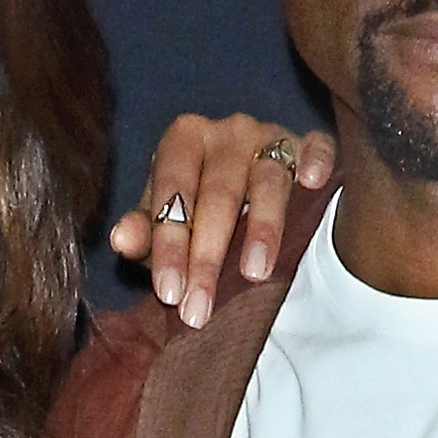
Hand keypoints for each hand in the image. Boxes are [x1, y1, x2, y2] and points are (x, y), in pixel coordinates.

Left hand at [108, 114, 334, 330]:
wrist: (248, 188)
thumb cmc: (199, 208)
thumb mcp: (167, 222)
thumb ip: (145, 232)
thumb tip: (122, 240)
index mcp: (184, 139)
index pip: (173, 191)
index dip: (170, 245)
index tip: (170, 293)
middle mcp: (227, 131)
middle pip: (219, 193)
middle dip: (208, 255)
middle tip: (201, 307)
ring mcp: (271, 134)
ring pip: (268, 180)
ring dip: (262, 228)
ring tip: (254, 274)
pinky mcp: (308, 144)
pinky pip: (316, 147)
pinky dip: (315, 161)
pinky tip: (313, 183)